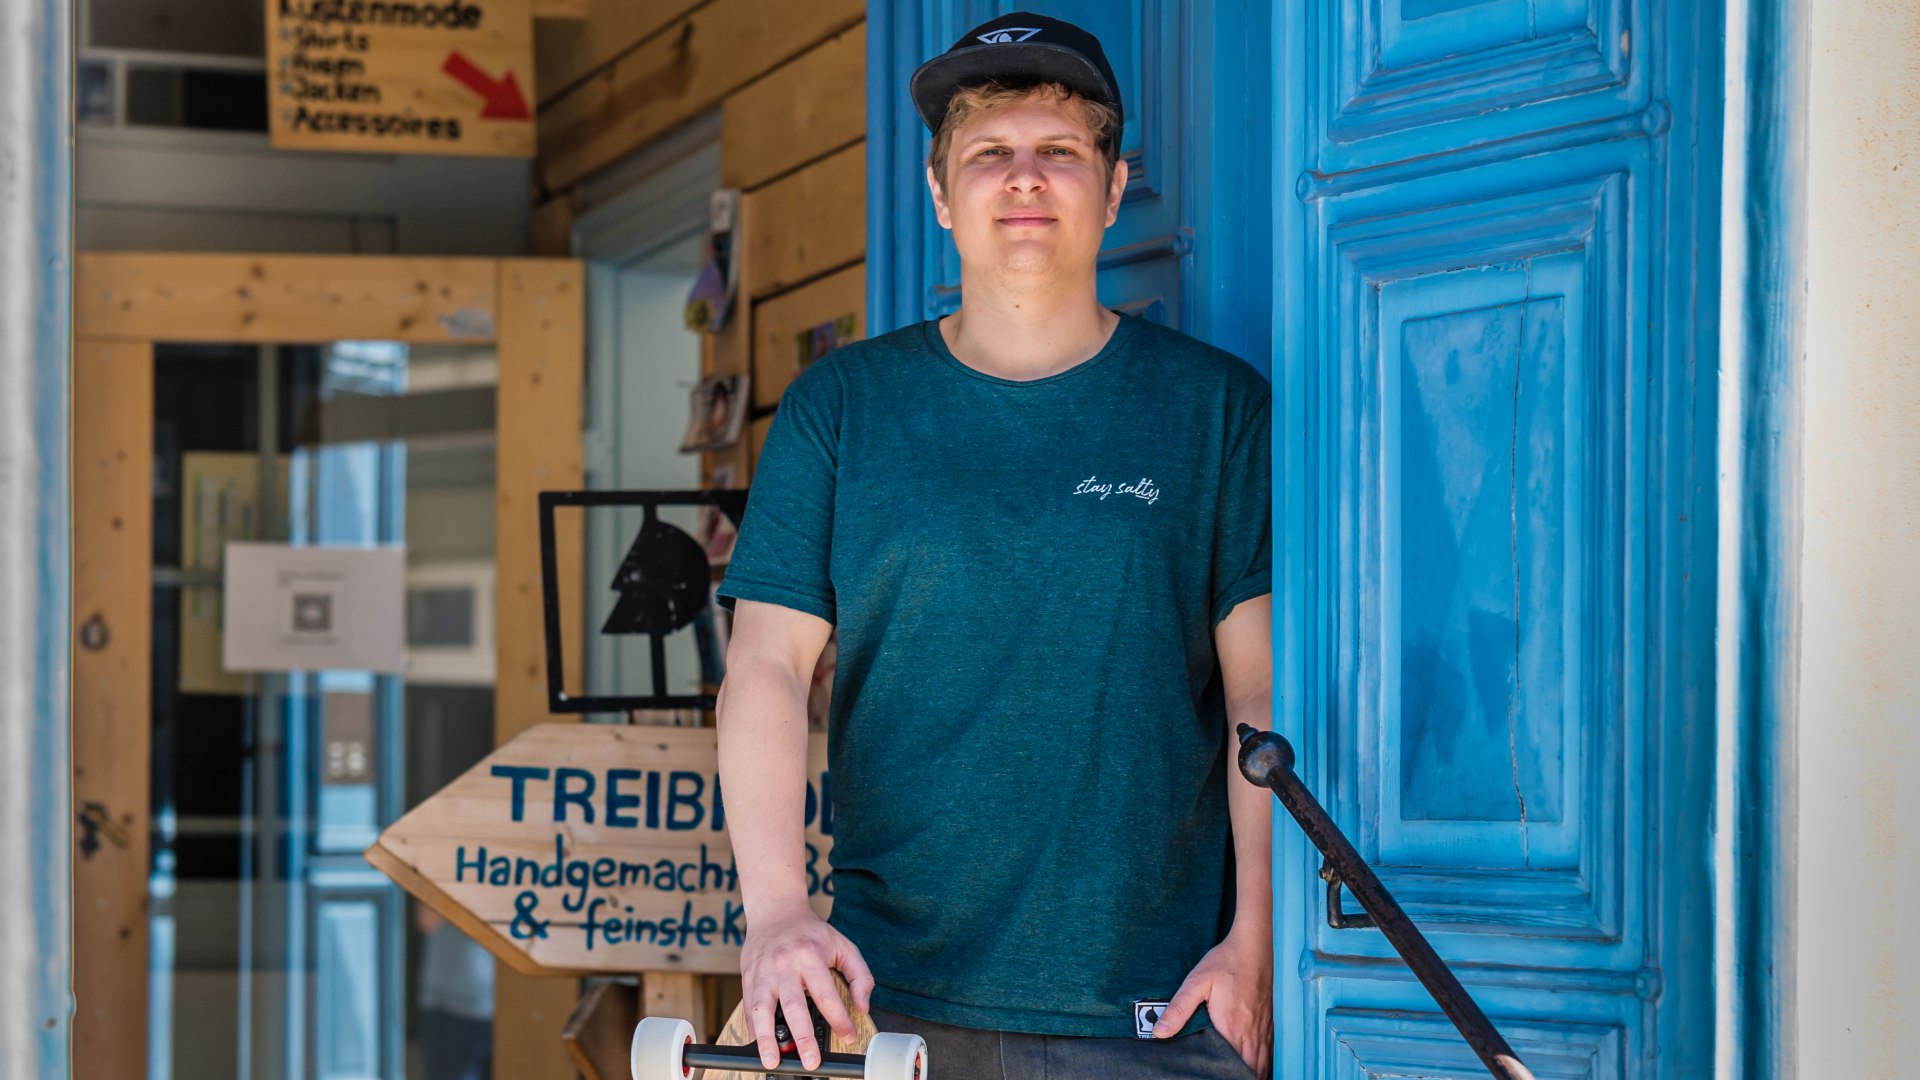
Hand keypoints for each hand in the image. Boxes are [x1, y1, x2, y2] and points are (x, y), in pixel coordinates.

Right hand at [739, 901, 874, 1071]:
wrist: (775, 910)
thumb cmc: (811, 932)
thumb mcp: (843, 945)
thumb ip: (859, 975)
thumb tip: (862, 1007)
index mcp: (810, 955)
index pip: (826, 994)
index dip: (839, 1019)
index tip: (848, 1036)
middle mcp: (784, 964)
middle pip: (793, 1005)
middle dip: (802, 1037)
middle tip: (811, 1060)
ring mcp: (762, 971)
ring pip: (762, 1008)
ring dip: (766, 1038)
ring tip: (772, 1060)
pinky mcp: (747, 977)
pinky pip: (749, 1006)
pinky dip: (754, 1027)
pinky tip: (760, 1043)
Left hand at [1151, 928, 1272, 1075]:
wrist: (1257, 944)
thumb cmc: (1227, 961)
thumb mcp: (1197, 981)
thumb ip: (1178, 1008)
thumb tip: (1159, 1032)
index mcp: (1232, 1028)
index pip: (1231, 1067)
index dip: (1222, 1075)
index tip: (1211, 1075)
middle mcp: (1252, 1033)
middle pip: (1250, 1070)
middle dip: (1237, 1076)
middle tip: (1221, 1076)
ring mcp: (1265, 1029)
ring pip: (1263, 1065)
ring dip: (1251, 1073)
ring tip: (1237, 1075)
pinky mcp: (1271, 1022)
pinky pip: (1270, 1052)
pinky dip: (1263, 1063)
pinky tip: (1253, 1064)